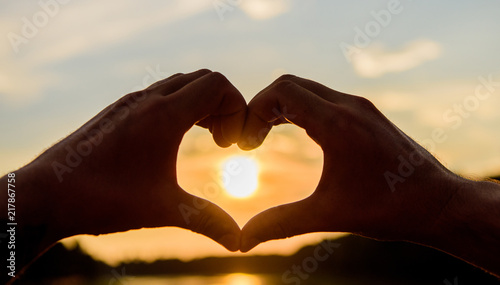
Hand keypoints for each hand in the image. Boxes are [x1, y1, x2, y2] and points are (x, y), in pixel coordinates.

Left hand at [19, 69, 245, 251]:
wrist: (45, 194)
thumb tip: (238, 242)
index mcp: (164, 115)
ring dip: (201, 105)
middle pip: (203, 80)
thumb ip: (206, 220)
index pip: (217, 85)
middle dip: (223, 106)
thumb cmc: (102, 198)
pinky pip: (160, 93)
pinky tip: (173, 140)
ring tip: (204, 138)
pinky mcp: (118, 110)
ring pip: (180, 84)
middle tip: (223, 141)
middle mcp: (148, 100)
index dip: (237, 109)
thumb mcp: (162, 209)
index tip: (231, 143)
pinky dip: (179, 107)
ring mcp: (130, 102)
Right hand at [238, 74, 463, 250]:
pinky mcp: (367, 115)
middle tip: (251, 139)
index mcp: (338, 123)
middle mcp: (349, 106)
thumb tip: (243, 241)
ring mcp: (361, 108)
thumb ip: (281, 223)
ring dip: (282, 107)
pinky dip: (302, 110)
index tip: (246, 142)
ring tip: (265, 136)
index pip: (282, 92)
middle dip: (263, 106)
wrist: (438, 204)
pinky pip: (325, 99)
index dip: (254, 110)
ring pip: (308, 90)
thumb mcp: (328, 215)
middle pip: (291, 85)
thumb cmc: (388, 209)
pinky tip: (296, 134)